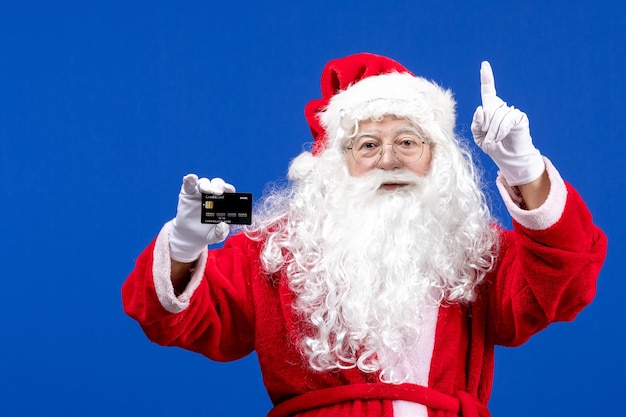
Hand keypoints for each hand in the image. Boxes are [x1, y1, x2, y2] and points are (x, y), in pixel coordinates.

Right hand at [169, 174, 234, 262]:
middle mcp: (212, 194)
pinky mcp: (188, 193)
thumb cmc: (207, 233)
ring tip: (207, 191)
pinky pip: (189, 184)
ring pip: (204, 182)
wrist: (190, 236)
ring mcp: (199, 192)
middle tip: (218, 192)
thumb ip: (221, 233)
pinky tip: (190, 178)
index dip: (229, 189)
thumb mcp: (216, 236)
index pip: (228, 191)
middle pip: (217, 184)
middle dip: (218, 186)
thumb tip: (223, 225)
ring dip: (206, 185)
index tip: (229, 191)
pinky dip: (189, 180)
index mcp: (223, 202)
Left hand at [470, 61, 544, 185]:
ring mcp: (511, 111)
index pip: (488, 90)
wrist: (508, 158)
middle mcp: (501, 107)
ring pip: (496, 116)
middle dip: (485, 125)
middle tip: (488, 138)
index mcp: (490, 109)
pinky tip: (502, 137)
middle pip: (488, 109)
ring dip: (492, 131)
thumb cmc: (493, 146)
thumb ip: (476, 123)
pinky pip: (507, 119)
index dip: (486, 77)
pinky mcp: (519, 117)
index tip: (484, 64)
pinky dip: (501, 130)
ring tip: (494, 140)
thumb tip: (480, 110)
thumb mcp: (478, 136)